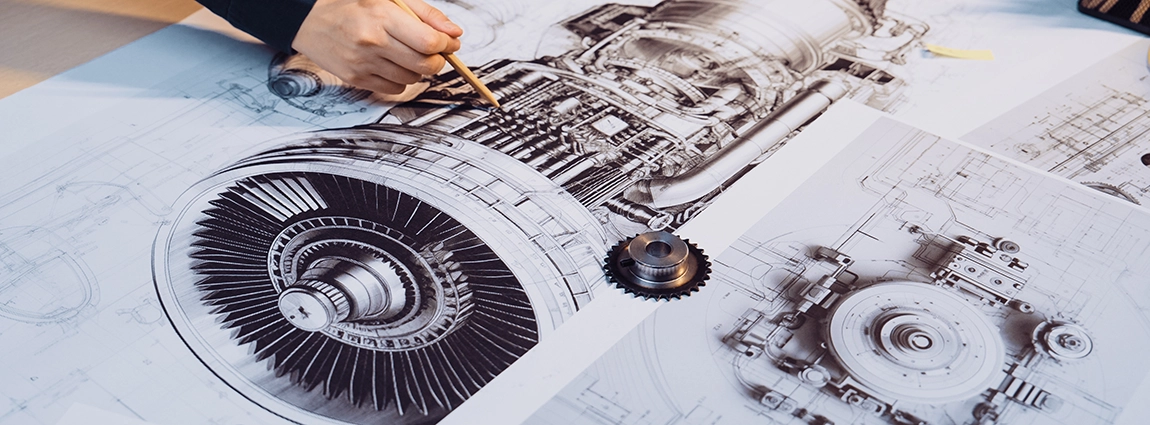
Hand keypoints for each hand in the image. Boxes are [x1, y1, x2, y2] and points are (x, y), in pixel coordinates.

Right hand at [292, 0, 463, 93]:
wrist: (308, 20)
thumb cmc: (349, 5)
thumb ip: (425, 14)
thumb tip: (454, 33)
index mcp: (382, 16)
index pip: (429, 42)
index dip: (446, 45)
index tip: (448, 42)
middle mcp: (372, 42)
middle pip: (425, 65)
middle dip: (437, 60)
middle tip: (433, 51)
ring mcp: (363, 63)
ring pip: (412, 79)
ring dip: (419, 70)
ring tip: (407, 54)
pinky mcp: (356, 79)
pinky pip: (395, 89)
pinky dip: (401, 80)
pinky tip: (392, 64)